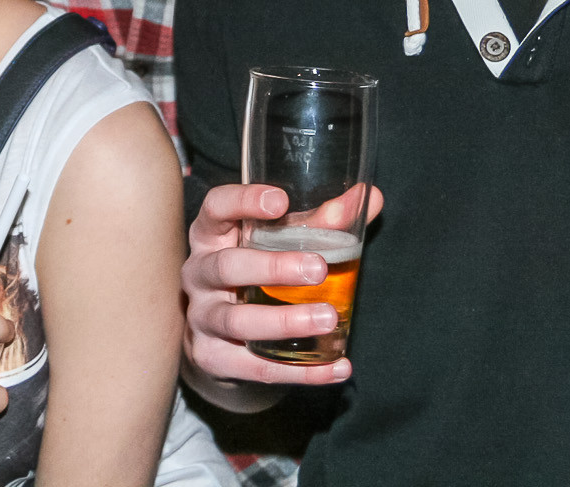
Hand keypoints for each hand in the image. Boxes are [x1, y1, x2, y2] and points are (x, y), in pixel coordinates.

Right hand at [181, 183, 382, 397]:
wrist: (221, 338)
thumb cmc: (256, 273)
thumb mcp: (279, 242)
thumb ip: (322, 221)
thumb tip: (370, 197)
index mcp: (212, 235)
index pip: (216, 208)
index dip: (242, 201)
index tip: (280, 201)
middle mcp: (199, 273)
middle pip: (226, 266)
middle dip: (272, 268)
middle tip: (318, 269)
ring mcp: (202, 318)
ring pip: (237, 321)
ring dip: (283, 322)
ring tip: (327, 319)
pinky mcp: (213, 358)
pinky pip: (255, 368)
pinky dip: (299, 371)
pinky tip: (336, 366)